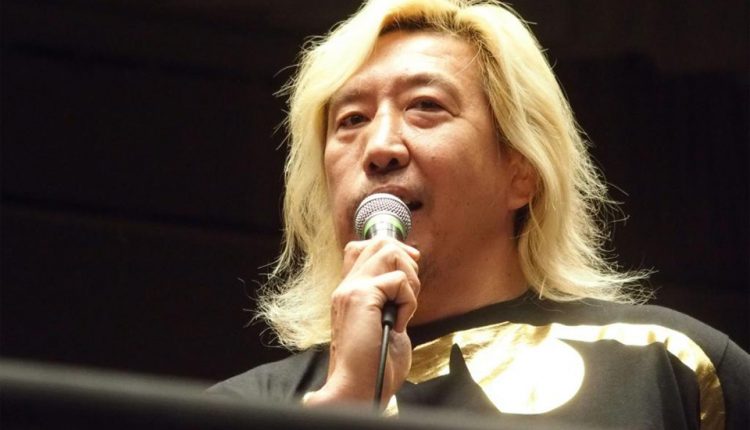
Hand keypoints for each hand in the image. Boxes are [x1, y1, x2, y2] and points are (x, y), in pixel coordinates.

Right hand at [304, 237, 419, 406]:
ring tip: (404, 308)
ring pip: (390, 252)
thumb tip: (407, 279)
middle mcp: (346, 286)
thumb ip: (389, 300)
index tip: (408, 274)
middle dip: (406, 261)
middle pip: (379, 242)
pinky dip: (409, 301)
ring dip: (409, 279)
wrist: (358, 388)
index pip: (363, 247)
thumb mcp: (383, 324)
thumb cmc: (374, 365)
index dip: (391, 250)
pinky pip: (399, 280)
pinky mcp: (362, 297)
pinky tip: (400, 323)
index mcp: (348, 292)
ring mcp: (351, 289)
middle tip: (409, 292)